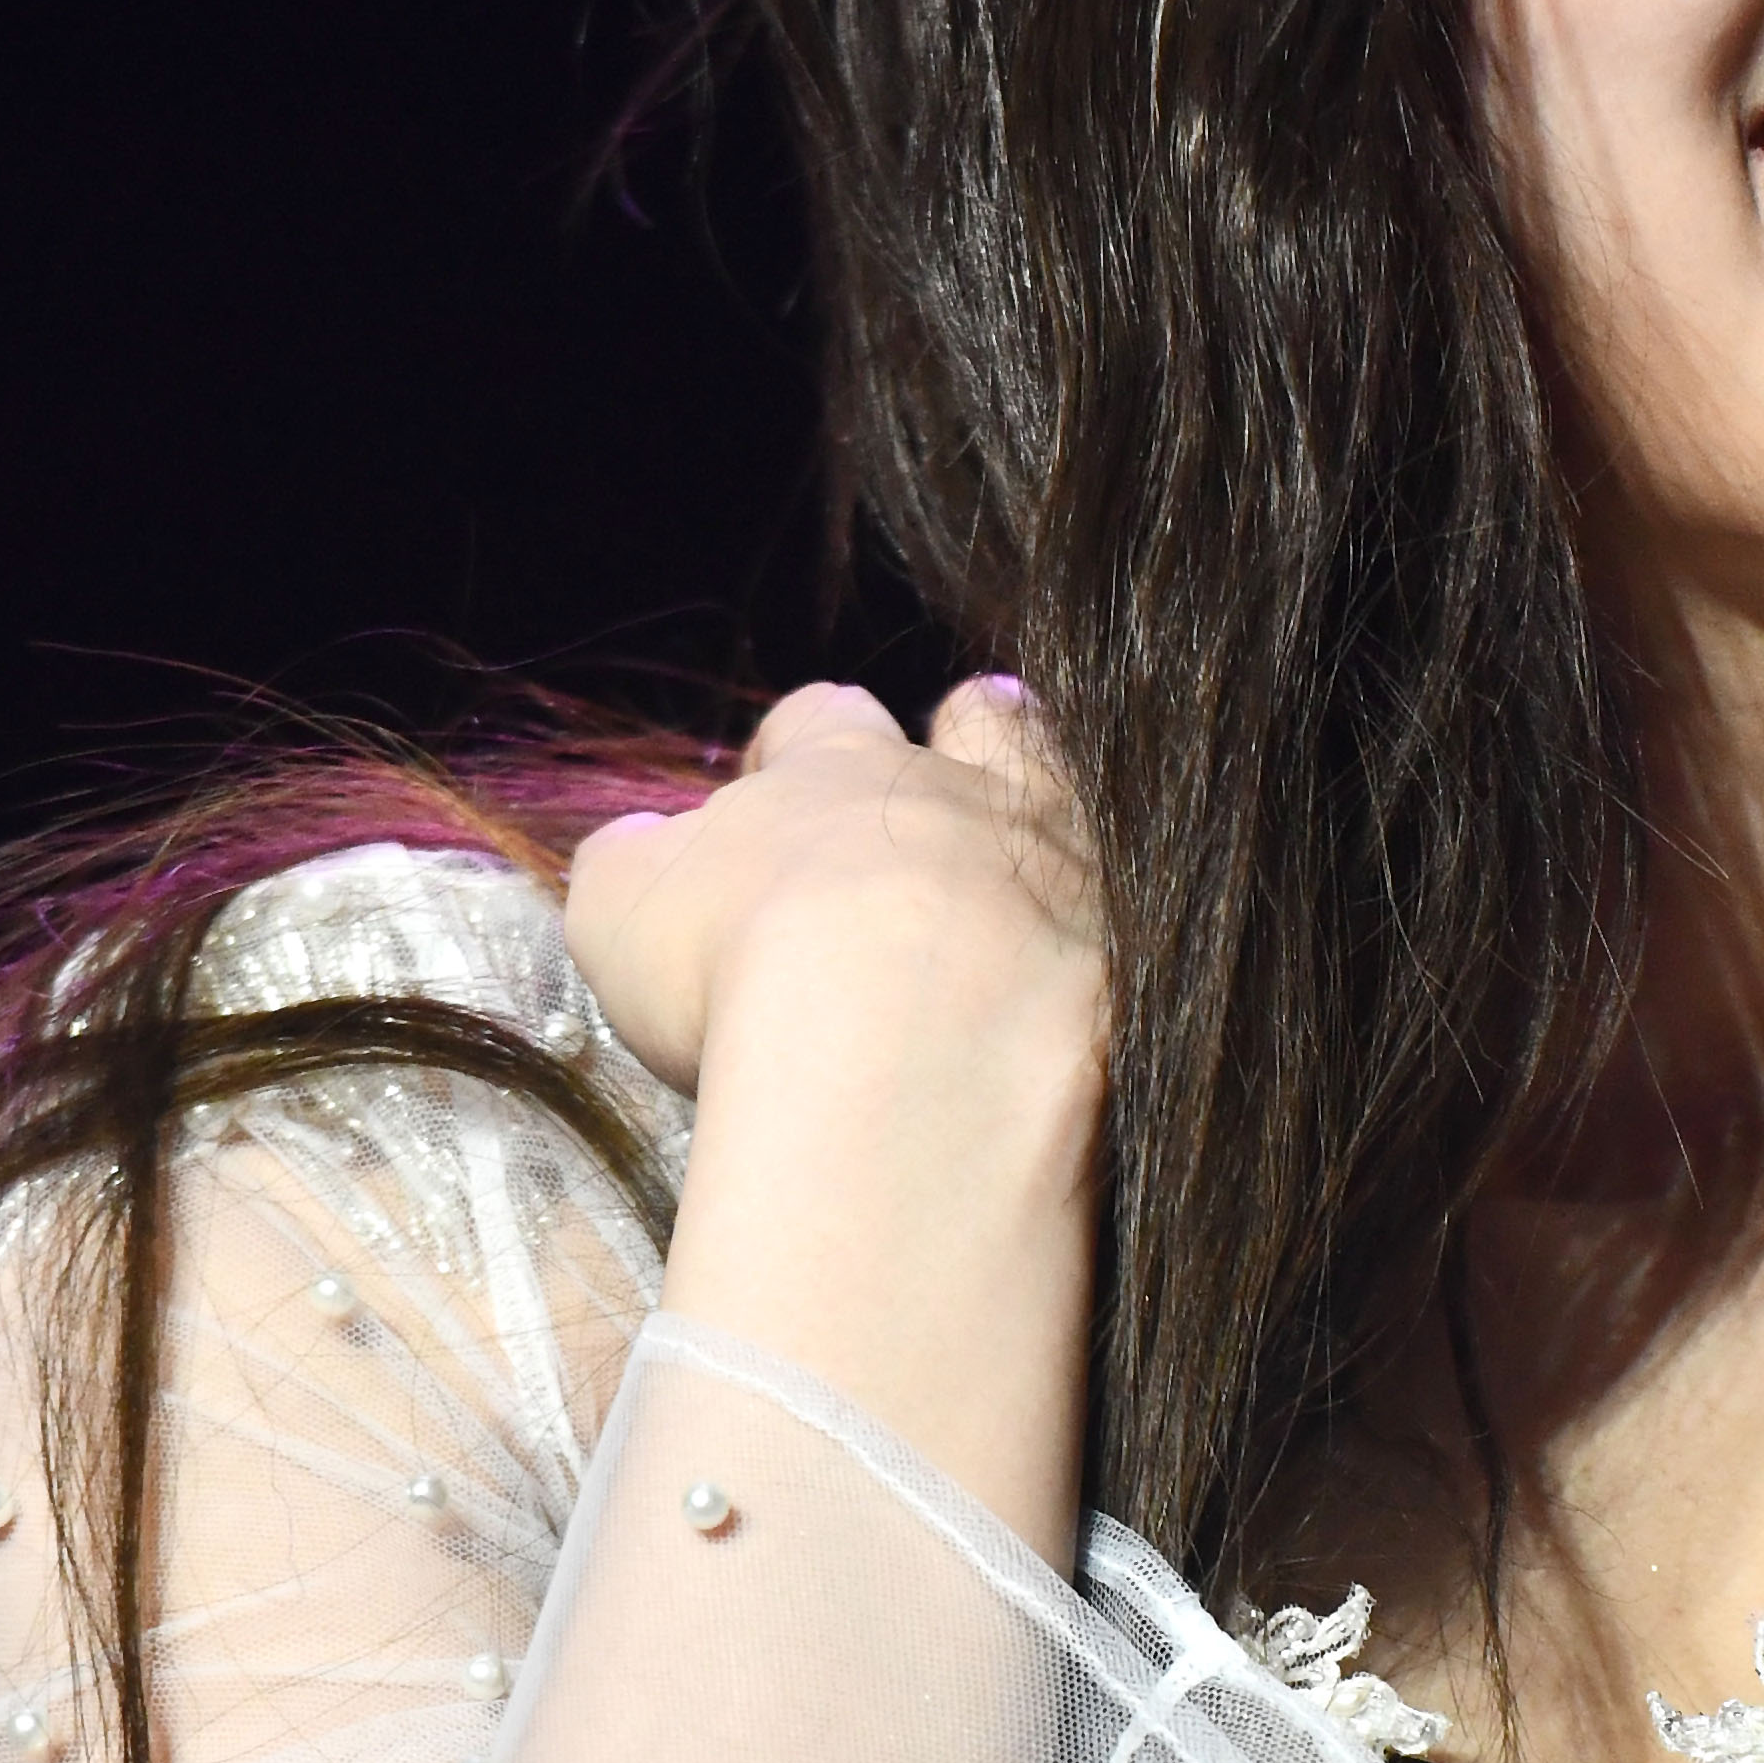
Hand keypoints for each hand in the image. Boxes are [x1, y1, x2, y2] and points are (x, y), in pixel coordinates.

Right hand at [564, 676, 1104, 1144]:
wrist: (902, 1041)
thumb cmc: (736, 961)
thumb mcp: (624, 910)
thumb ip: (631, 867)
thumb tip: (644, 851)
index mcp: (836, 770)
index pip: (819, 721)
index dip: (798, 749)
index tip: (779, 782)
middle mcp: (966, 793)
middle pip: (982, 728)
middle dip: (966, 740)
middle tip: (951, 780)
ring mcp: (1068, 867)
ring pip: (1081, 809)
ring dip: (1056, 826)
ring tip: (1044, 854)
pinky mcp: (1138, 964)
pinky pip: (1139, 928)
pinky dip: (1111, 944)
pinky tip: (1094, 987)